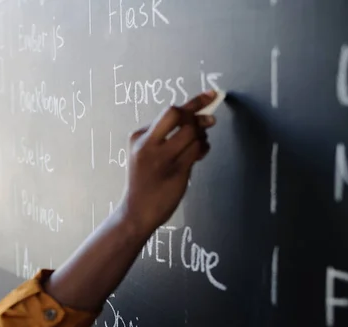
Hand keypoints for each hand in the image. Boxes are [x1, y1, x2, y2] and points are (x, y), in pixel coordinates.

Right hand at [118, 91, 217, 235]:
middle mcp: (148, 144)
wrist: (137, 211)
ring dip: (202, 135)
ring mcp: (161, 158)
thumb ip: (165, 136)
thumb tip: (196, 118)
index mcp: (138, 137)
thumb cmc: (144, 181)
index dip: (193, 103)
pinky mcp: (176, 171)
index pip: (169, 112)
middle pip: (177, 115)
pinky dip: (203, 148)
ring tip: (200, 143)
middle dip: (197, 115)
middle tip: (209, 121)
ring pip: (191, 132)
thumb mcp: (146, 154)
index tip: (210, 95)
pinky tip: (200, 153)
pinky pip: (197, 150)